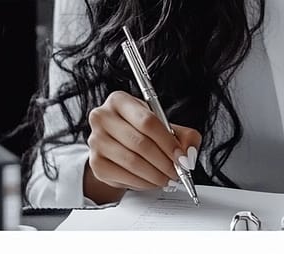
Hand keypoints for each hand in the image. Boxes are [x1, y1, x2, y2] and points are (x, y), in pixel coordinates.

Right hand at [86, 90, 201, 191]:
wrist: (116, 146)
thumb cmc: (140, 132)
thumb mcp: (164, 126)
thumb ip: (184, 136)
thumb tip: (188, 155)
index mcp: (119, 101)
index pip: (147, 121)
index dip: (168, 142)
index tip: (180, 156)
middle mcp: (102, 117)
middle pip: (140, 143)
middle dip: (164, 162)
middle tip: (176, 172)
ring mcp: (96, 140)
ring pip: (132, 162)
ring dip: (155, 175)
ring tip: (166, 178)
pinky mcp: (95, 163)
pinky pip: (124, 176)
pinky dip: (142, 182)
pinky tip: (151, 181)